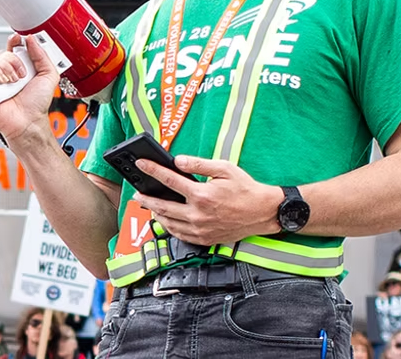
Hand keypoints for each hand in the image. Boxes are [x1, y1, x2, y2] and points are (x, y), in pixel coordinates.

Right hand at [0, 34, 60, 144]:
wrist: (28, 121)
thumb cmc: (37, 104)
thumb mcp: (49, 75)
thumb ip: (42, 55)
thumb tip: (31, 39)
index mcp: (20, 68)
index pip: (13, 48)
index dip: (14, 41)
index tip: (18, 39)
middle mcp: (6, 72)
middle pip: (3, 52)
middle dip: (14, 59)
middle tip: (22, 73)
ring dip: (7, 69)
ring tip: (14, 82)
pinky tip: (4, 84)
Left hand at [131, 155, 283, 245]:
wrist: (264, 212)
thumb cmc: (246, 190)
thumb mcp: (224, 169)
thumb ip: (198, 164)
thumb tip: (177, 161)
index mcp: (201, 195)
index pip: (168, 180)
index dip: (152, 170)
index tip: (141, 164)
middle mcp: (198, 214)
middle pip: (162, 206)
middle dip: (145, 198)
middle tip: (136, 193)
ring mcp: (200, 229)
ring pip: (168, 223)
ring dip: (155, 213)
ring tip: (149, 206)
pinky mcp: (204, 239)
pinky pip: (179, 235)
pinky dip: (169, 227)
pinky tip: (166, 220)